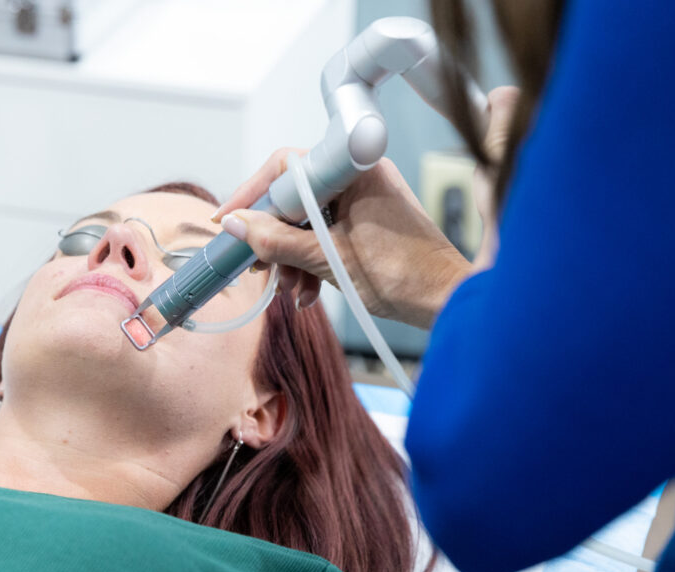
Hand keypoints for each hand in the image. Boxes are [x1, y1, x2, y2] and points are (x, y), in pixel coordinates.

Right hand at [212, 86, 520, 327]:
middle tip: (259, 266)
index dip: (251, 195)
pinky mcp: (366, 223)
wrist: (447, 300)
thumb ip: (277, 241)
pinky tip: (308, 293)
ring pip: (306, 221)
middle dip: (274, 238)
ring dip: (291, 257)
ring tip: (290, 290)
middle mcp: (357, 178)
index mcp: (353, 170)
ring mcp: (363, 200)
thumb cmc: (402, 275)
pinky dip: (310, 261)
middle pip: (293, 197)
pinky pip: (324, 234)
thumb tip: (235, 226)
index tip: (227, 221)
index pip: (285, 168)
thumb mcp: (328, 259)